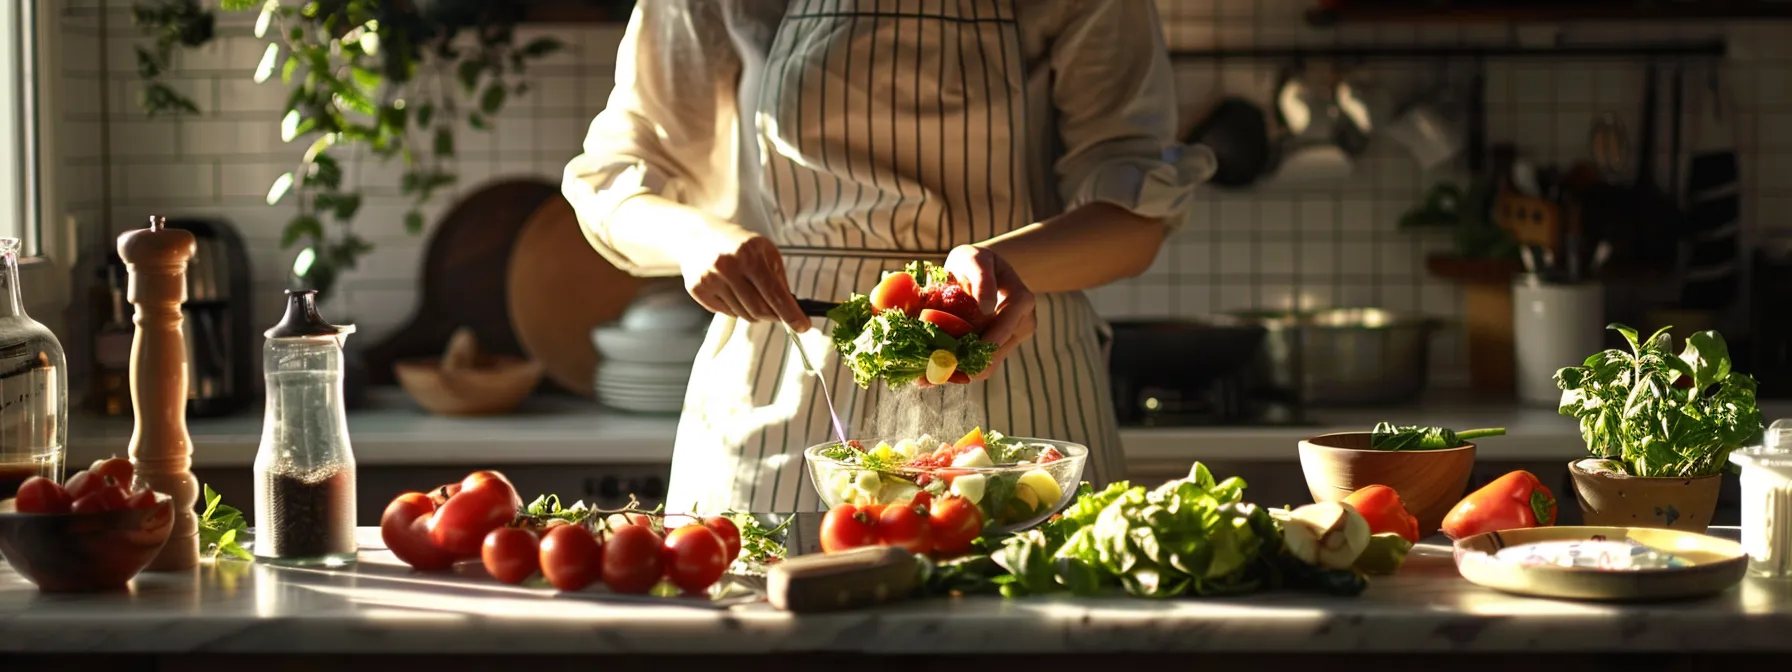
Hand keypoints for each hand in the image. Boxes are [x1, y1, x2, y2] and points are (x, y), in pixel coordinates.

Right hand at [678, 225, 809, 331]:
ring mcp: (710, 279)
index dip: (791, 314)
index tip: (803, 327)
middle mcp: (728, 268)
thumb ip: (779, 280)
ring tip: (749, 292)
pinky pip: (726, 313)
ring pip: (742, 314)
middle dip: (773, 315)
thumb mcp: (765, 251)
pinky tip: (731, 291)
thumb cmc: (738, 243)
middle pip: (759, 310)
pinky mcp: (697, 289)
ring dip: (753, 311)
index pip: (775, 294)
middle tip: (777, 312)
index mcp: (750, 256)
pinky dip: (735, 308)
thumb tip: (791, 309)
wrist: (697, 233)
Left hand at [921, 245, 1036, 385]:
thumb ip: (982, 278)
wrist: (979, 269)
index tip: (957, 356)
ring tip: (925, 378)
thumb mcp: (975, 258)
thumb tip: (987, 308)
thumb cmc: (974, 261)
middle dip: (964, 366)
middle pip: (995, 355)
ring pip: (986, 366)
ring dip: (956, 373)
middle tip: (933, 373)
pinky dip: (955, 371)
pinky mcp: (995, 348)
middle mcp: (1022, 323)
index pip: (1005, 328)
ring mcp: (1010, 338)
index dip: (983, 345)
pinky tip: (929, 375)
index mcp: (1021, 300)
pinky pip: (977, 364)